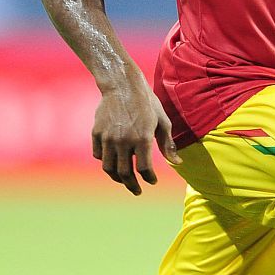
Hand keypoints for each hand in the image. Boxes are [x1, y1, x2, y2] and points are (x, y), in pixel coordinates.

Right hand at [92, 81, 178, 195]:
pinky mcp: (97, 133)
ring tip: (124, 180)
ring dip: (117, 178)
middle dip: (132, 186)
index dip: (149, 178)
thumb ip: (168, 144)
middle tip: (137, 191)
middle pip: (125, 174)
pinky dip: (106, 162)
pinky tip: (113, 162)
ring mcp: (108, 137)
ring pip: (109, 168)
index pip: (144, 169)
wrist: (121, 83)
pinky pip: (99, 155)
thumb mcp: (162, 120)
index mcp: (142, 138)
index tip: (152, 181)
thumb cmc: (146, 101)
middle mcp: (123, 140)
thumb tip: (178, 163)